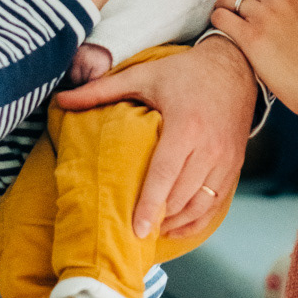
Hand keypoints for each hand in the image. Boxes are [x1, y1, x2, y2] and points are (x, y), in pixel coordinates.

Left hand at [54, 39, 257, 237]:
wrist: (235, 66)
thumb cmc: (185, 72)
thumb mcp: (143, 76)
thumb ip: (101, 90)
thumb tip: (61, 99)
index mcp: (185, 126)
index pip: (165, 175)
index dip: (149, 205)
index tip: (135, 230)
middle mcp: (209, 147)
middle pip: (181, 196)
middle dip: (158, 218)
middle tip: (135, 231)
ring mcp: (226, 159)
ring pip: (201, 205)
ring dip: (177, 222)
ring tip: (153, 229)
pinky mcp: (235, 165)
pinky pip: (217, 203)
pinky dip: (198, 220)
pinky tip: (178, 226)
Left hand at [211, 0, 297, 114]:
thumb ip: (288, 8)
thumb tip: (262, 8)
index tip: (254, 13)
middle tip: (236, 15)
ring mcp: (265, 15)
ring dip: (224, 9)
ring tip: (227, 23)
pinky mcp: (250, 36)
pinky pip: (220, 17)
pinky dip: (217, 22)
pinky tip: (223, 33)